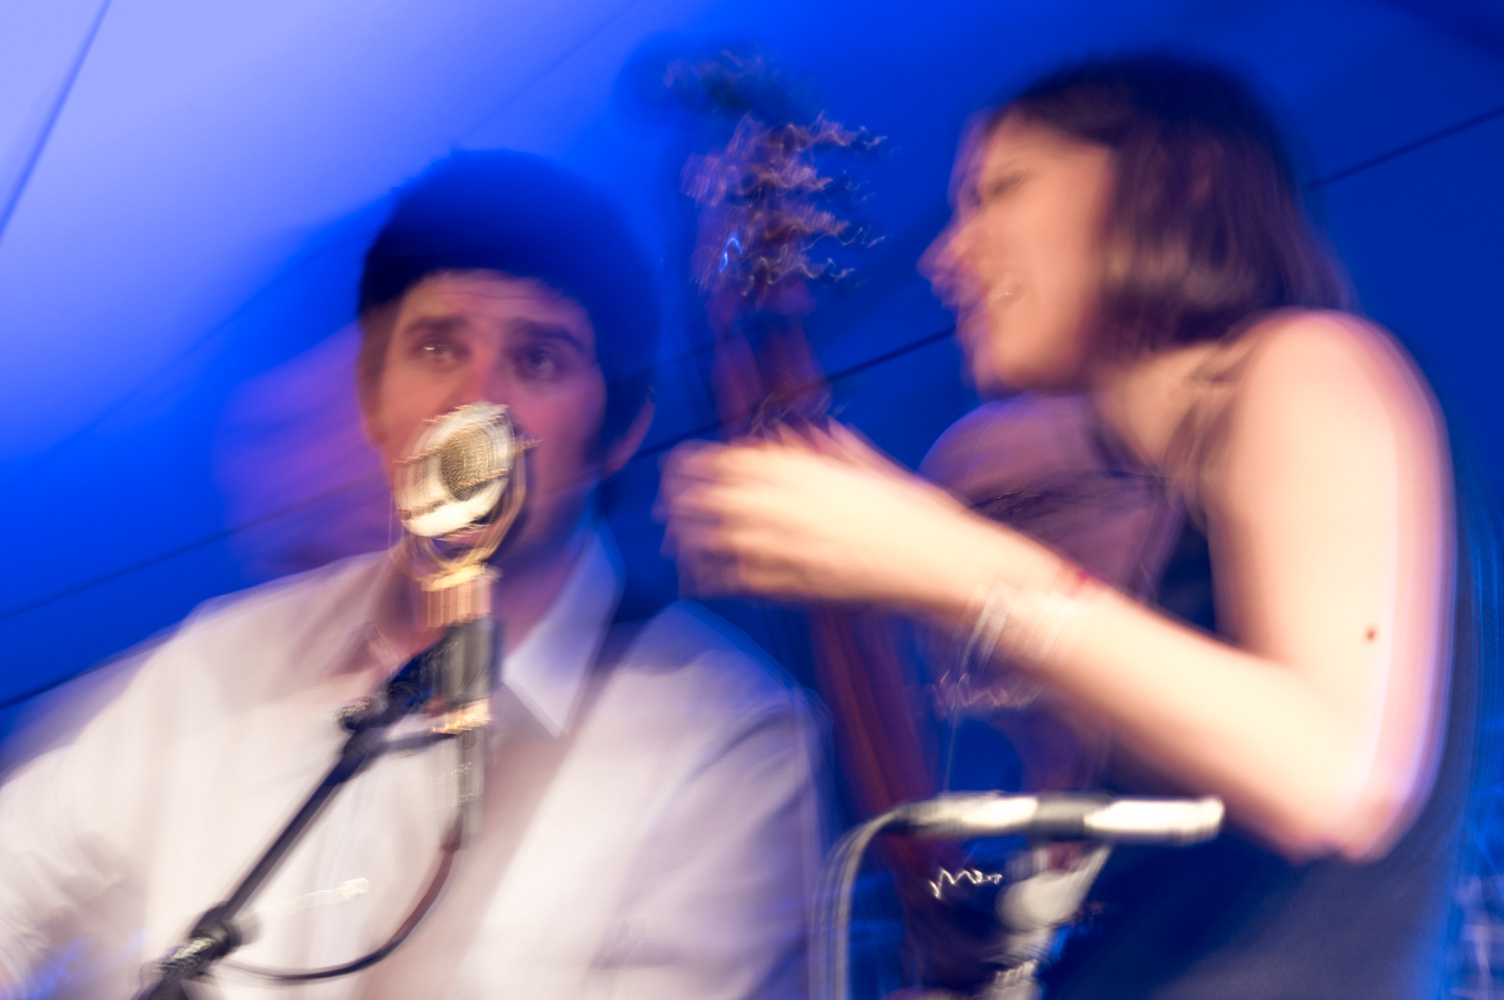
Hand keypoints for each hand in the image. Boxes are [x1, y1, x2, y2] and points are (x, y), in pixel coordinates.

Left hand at [659, 423, 983, 606]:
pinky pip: (740, 578)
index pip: (735, 460)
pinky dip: (714, 575)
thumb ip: (834, 451)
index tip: (681, 463)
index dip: (701, 462)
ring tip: (670, 536)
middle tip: (663, 499)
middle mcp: (788, 502)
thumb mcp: (872, 467)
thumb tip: (810, 438)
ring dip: (689, 535)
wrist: (936, 559)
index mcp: (806, 469)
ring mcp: (788, 544)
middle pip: (716, 496)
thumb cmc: (913, 511)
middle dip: (684, 496)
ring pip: (720, 537)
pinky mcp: (795, 582)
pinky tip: (697, 575)